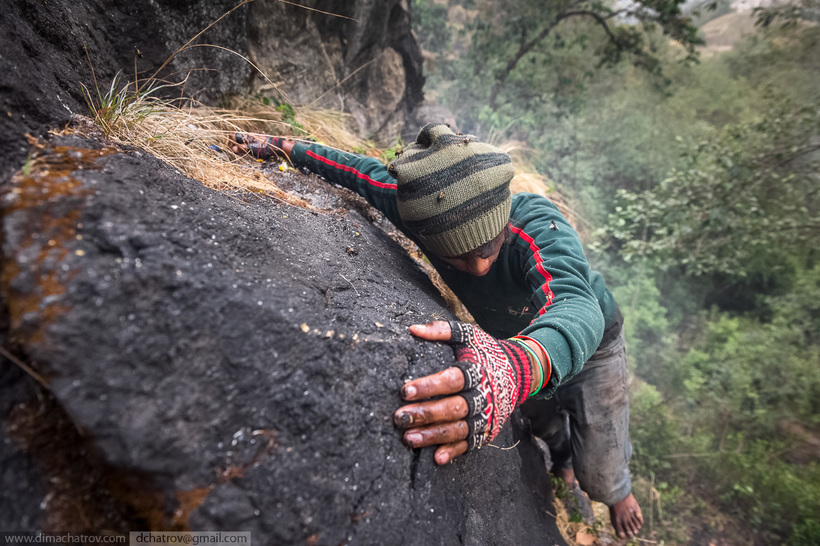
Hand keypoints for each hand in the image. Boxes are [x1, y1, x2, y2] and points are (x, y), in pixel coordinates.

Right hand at [231, 133, 288, 159]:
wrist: (277, 146)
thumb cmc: (265, 148)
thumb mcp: (253, 149)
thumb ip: (242, 149)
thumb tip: (233, 148)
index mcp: (246, 136)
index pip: (232, 135)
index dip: (230, 142)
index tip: (231, 150)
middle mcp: (248, 136)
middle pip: (236, 139)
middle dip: (233, 146)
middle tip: (236, 153)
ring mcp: (252, 139)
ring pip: (241, 142)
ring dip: (239, 148)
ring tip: (242, 154)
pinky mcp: (255, 142)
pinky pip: (246, 144)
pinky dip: (244, 148)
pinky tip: (248, 153)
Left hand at [393, 321, 533, 463]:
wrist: (519, 371)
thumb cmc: (485, 352)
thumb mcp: (468, 335)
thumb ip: (441, 331)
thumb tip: (413, 329)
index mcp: (476, 372)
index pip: (451, 380)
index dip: (429, 386)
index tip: (405, 390)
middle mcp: (482, 396)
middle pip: (453, 408)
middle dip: (425, 414)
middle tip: (400, 418)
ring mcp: (485, 417)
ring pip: (458, 429)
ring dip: (433, 436)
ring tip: (408, 439)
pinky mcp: (487, 431)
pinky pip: (469, 444)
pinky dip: (454, 452)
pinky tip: (437, 458)